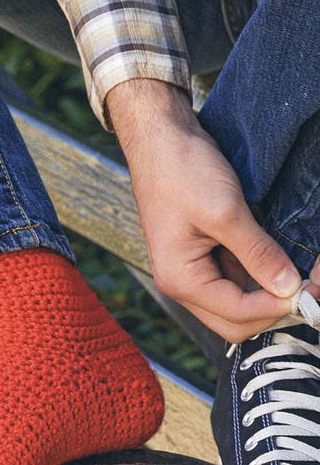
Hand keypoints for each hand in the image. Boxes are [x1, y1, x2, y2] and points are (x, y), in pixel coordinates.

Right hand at [106, 79, 317, 341]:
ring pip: (235, 306)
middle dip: (271, 310)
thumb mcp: (225, 211)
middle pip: (234, 322)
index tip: (309, 289)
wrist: (159, 141)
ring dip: (266, 295)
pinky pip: (232, 283)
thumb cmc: (182, 172)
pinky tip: (274, 259)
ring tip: (295, 270)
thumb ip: (258, 253)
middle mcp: (181, 285)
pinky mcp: (199, 260)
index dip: (276, 306)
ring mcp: (189, 274)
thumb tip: (289, 288)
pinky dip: (257, 278)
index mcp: (180, 280)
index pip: (237, 314)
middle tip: (304, 285)